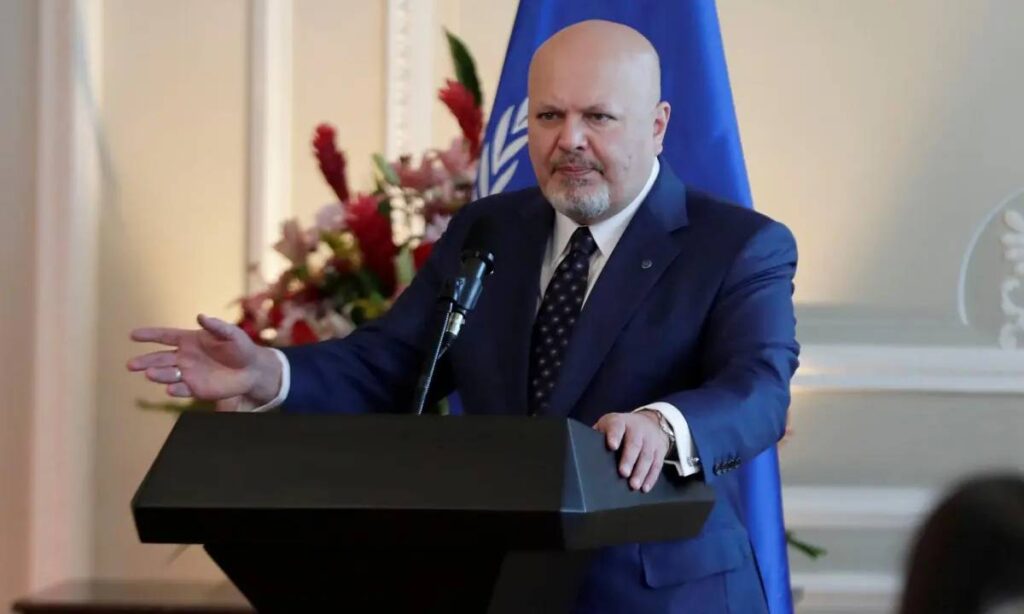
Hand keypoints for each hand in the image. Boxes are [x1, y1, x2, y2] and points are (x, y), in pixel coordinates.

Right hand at [127, 314, 281, 407]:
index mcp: (189, 340)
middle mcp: (184, 357)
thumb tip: (200, 316)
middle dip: (145, 361)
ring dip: (158, 375)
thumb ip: (216, 326)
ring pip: (168, 374)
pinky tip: (171, 389)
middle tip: (131, 365)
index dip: (149, 335)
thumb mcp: (231, 334)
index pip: (165, 336)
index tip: (133, 335)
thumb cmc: (241, 347)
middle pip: (160, 358)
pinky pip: (182, 389)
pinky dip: (176, 389)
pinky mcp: (196, 388)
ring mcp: (188, 373)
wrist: (252, 370)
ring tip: (149, 374)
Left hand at [593, 411, 670, 492]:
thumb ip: (599, 435)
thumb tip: (582, 450)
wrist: (649, 422)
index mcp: (620, 422)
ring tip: (634, 485)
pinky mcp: (660, 450)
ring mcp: (650, 439)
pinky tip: (644, 487)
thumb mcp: (609, 424)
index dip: (614, 435)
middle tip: (623, 473)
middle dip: (629, 459)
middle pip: (634, 444)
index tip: (612, 446)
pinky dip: (651, 477)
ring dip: (641, 472)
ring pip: (646, 456)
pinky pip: (657, 465)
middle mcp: (637, 429)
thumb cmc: (621, 428)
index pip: (617, 426)